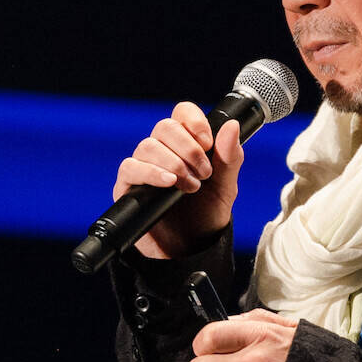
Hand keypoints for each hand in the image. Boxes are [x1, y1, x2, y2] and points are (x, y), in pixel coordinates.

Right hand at [112, 101, 244, 257]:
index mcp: (186, 144)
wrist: (192, 248)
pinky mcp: (128, 187)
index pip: (181, 113)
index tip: (208, 142)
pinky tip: (169, 182)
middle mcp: (162, 151)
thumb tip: (233, 126)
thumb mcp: (226, 186)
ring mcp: (143, 168)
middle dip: (189, 148)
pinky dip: (151, 172)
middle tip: (204, 172)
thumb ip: (230, 157)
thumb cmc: (207, 215)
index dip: (193, 121)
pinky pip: (130, 167)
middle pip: (164, 126)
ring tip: (191, 185)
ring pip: (148, 145)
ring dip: (174, 163)